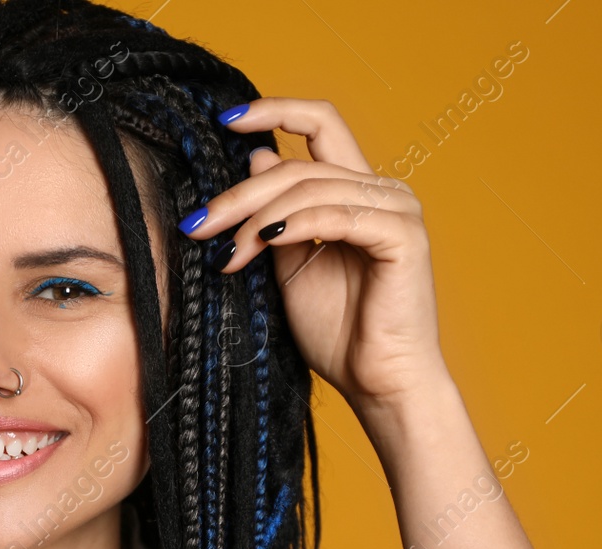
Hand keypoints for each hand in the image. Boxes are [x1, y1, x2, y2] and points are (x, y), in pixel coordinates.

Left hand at [179, 98, 448, 410]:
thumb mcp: (290, 265)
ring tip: (227, 252)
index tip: (224, 119)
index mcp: (358, 190)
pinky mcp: (402, 236)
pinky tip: (263, 242)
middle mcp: (382, 190)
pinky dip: (296, 224)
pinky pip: (338, 214)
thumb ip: (275, 215)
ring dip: (258, 217)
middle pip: (299, 163)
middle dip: (240, 192)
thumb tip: (257, 156)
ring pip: (312, 187)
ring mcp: (396, 210)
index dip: (274, 110)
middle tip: (199, 223)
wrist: (377, 383)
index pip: (320, 125)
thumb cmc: (338, 332)